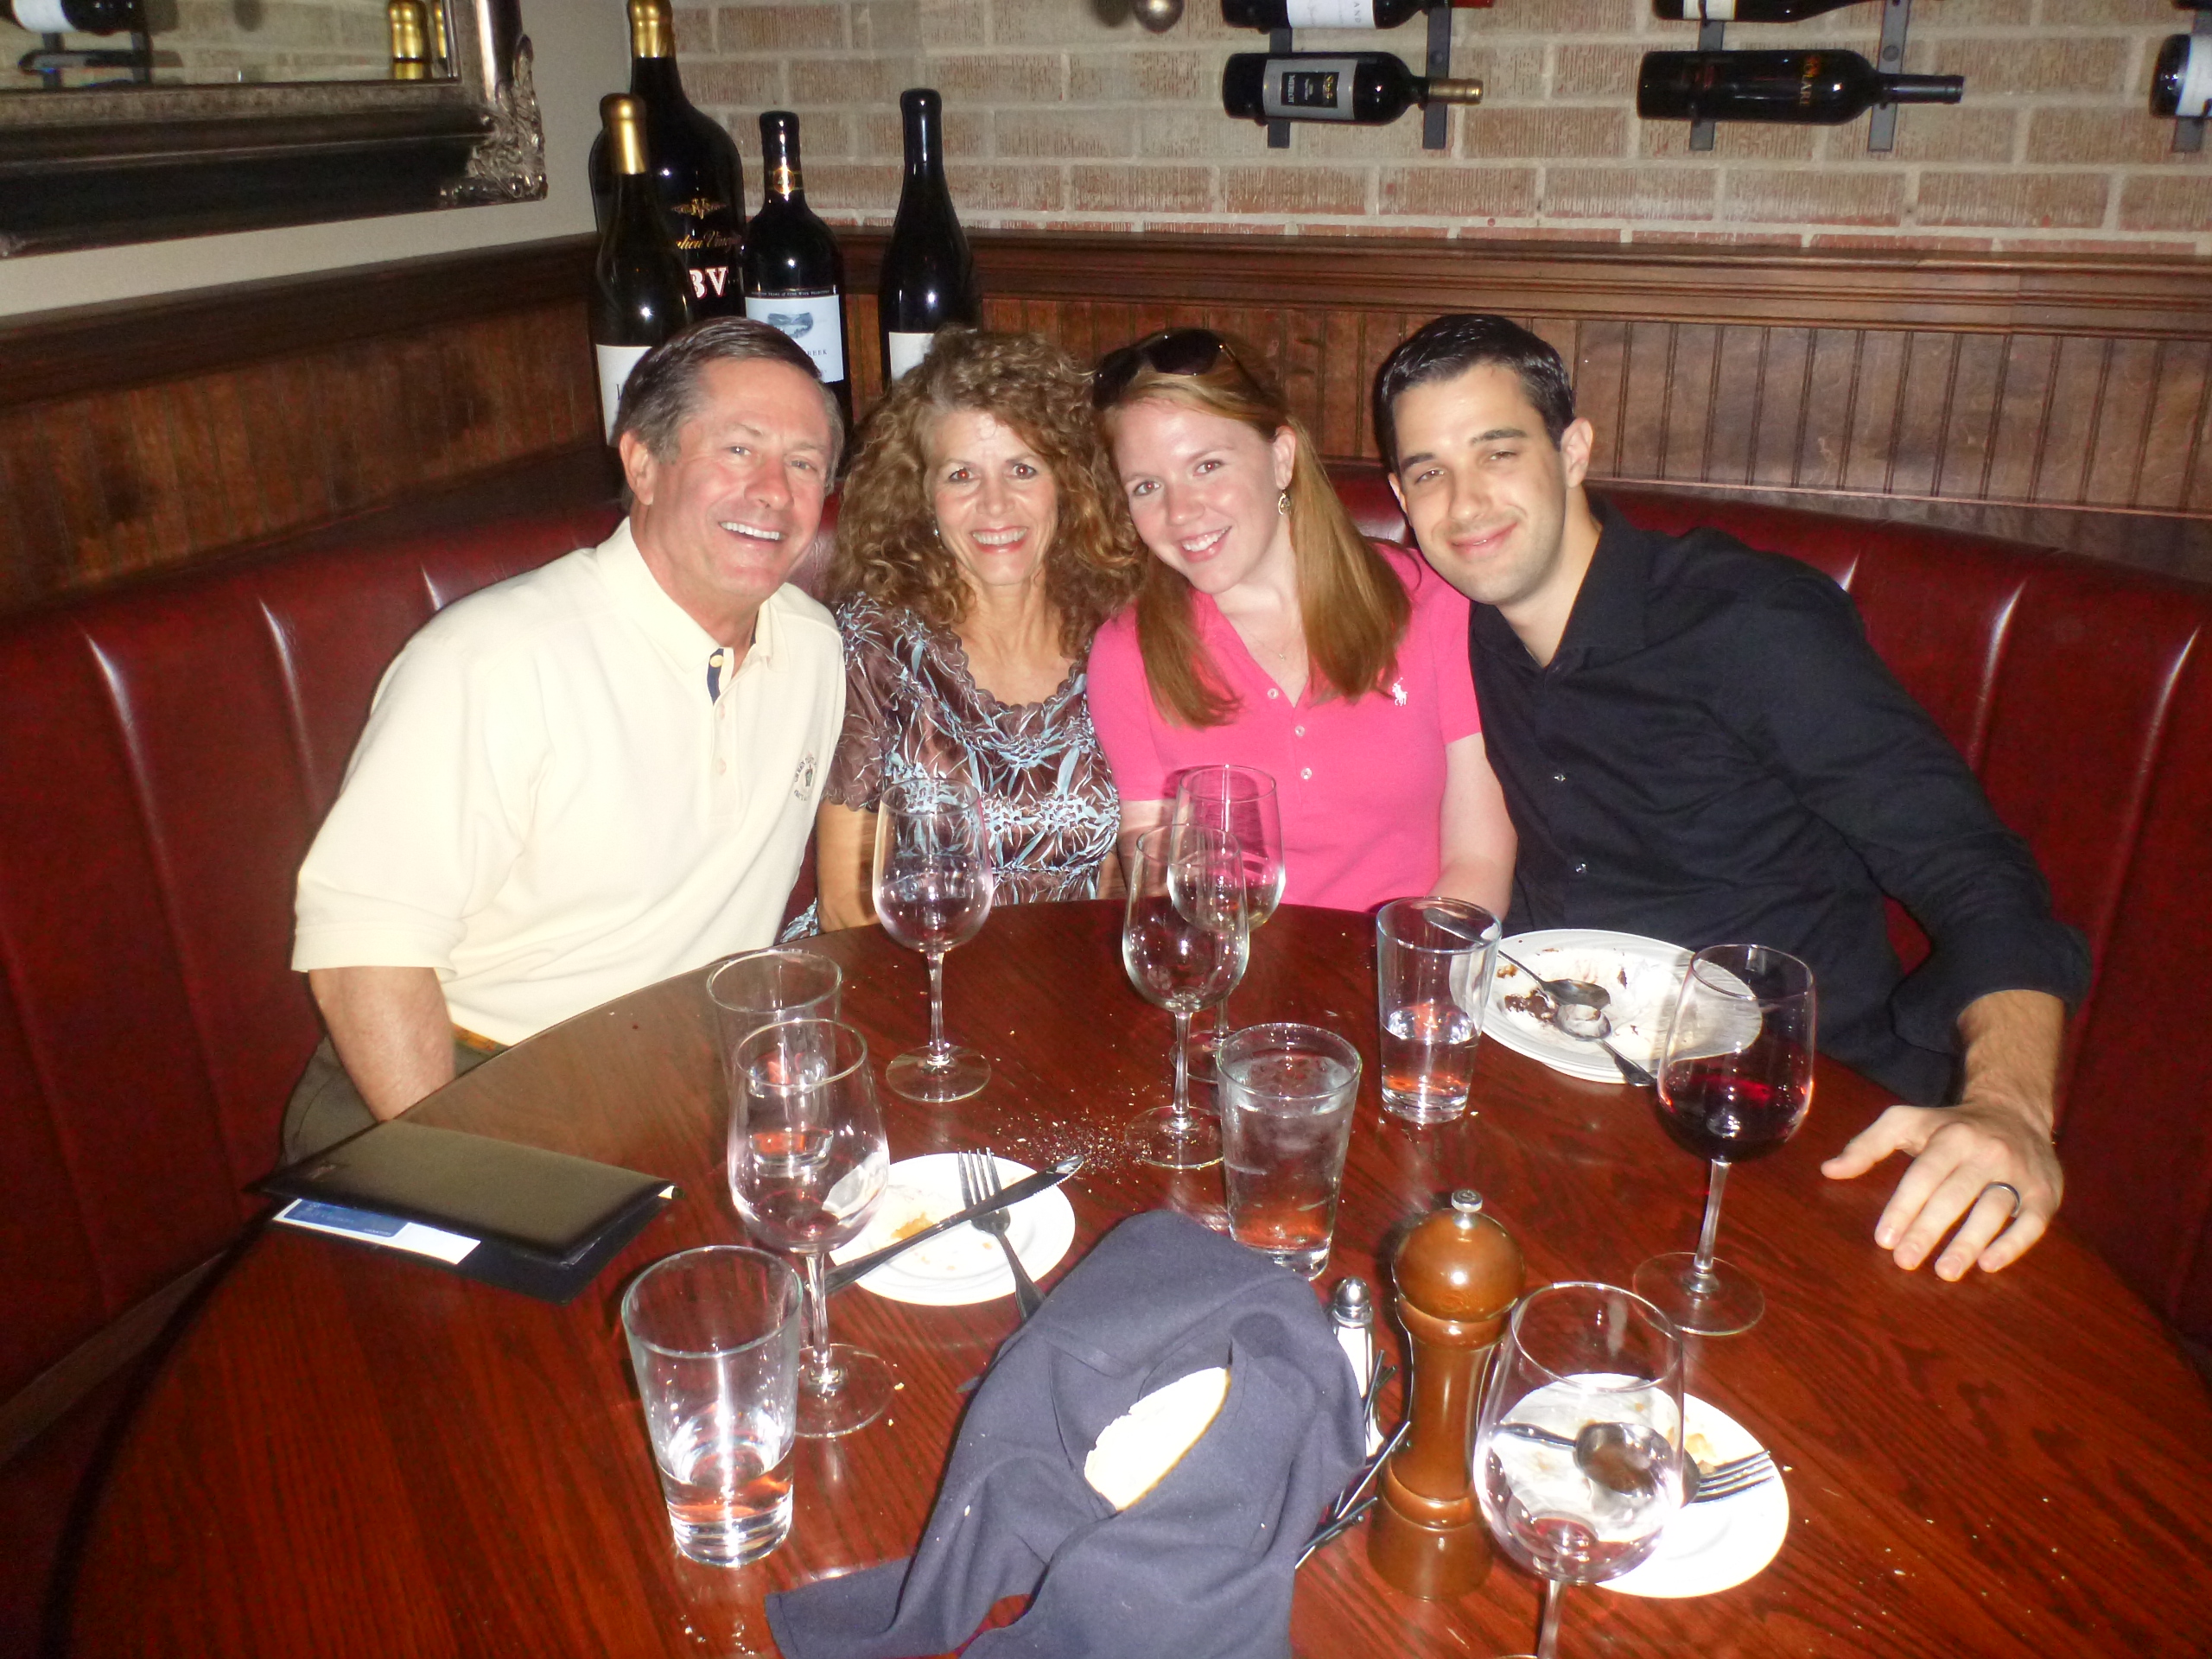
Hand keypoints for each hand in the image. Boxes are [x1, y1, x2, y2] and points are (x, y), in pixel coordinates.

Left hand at [1821, 1098, 2061, 1279]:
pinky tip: (1989, 1265)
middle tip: (1905, 1261)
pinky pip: (2033, 1223)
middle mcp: (1988, 1153)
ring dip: (1969, 1242)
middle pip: (1955, 1195)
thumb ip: (1867, 1145)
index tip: (1883, 1239)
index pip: (1924, 1175)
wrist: (2015, 1111)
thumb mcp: (1905, 1122)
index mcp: (1952, 1136)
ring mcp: (2020, 1174)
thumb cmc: (1949, 1126)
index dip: (1903, 1207)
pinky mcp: (2046, 1193)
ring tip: (1944, 1271)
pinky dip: (2013, 1245)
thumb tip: (1829, 1170)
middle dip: (1929, 1230)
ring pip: (1994, 1210)